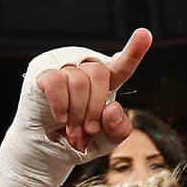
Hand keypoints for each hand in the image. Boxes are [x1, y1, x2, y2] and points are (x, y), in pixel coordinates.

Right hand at [0, 28, 152, 186]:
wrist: (47, 152)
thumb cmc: (79, 140)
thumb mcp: (107, 140)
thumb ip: (119, 128)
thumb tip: (112, 109)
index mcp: (104, 81)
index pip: (121, 64)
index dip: (134, 51)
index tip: (145, 34)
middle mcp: (83, 68)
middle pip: (99, 73)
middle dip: (95, 107)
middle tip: (88, 129)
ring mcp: (62, 67)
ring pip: (78, 80)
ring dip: (77, 112)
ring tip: (73, 129)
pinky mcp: (41, 72)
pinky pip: (56, 81)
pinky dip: (61, 104)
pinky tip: (60, 117)